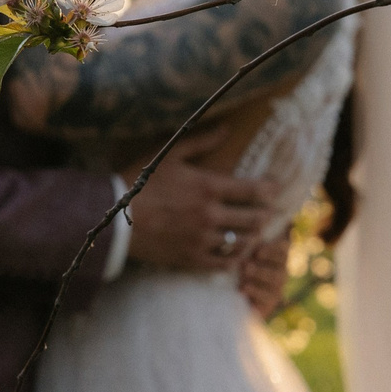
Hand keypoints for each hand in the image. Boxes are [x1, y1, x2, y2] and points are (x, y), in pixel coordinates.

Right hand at [123, 130, 275, 273]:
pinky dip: (235, 258)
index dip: (269, 189)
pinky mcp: (191, 259)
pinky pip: (223, 263)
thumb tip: (228, 128)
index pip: (251, 190)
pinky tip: (237, 253)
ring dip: (253, 237)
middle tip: (270, 213)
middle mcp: (209, 215)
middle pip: (253, 219)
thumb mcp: (169, 154)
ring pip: (242, 242)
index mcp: (207, 187)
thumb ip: (201, 141)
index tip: (276, 189)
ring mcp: (201, 239)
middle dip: (265, 215)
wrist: (114, 219)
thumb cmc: (140, 181)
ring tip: (256, 233)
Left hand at [237, 231, 292, 319]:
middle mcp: (280, 271)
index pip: (283, 247)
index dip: (275, 245)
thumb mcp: (242, 254)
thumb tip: (255, 221)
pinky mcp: (269, 304)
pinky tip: (243, 287)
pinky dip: (254, 291)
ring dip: (260, 272)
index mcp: (277, 257)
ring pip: (274, 278)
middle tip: (255, 254)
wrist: (233, 301)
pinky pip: (265, 297)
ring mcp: (276, 288)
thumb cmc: (238, 270)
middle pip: (280, 262)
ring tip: (246, 268)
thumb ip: (248, 241)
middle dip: (268, 256)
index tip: (262, 243)